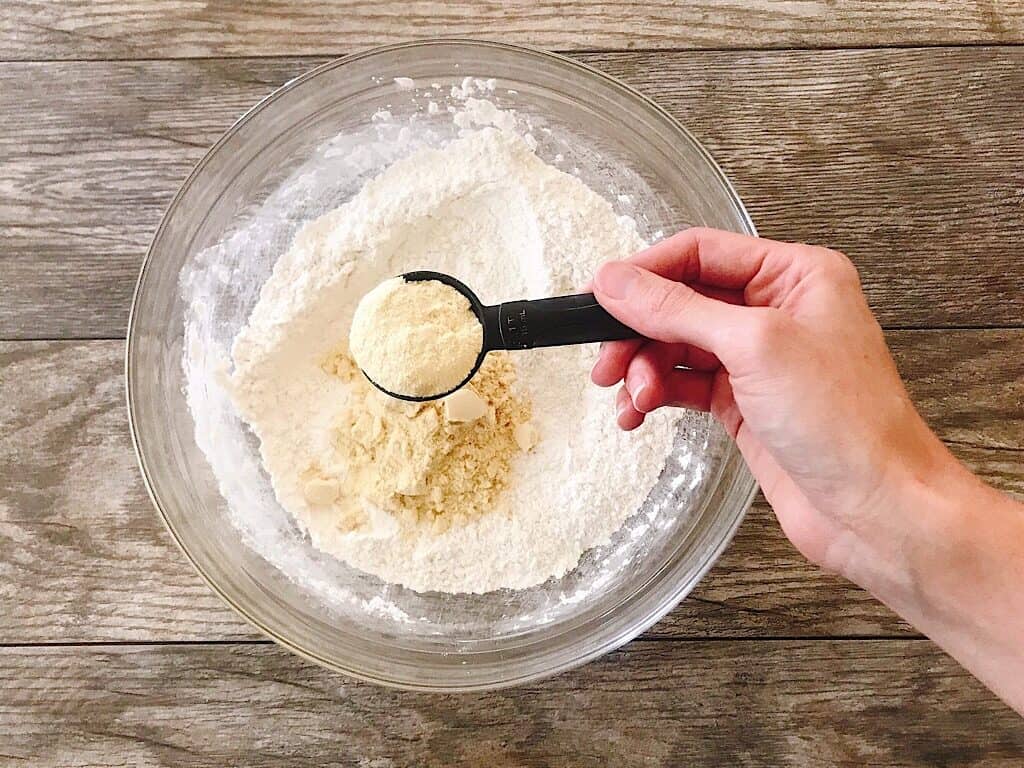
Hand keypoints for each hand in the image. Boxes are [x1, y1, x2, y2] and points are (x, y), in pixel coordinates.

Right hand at [590, 227, 950, 573]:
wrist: (875, 509)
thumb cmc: (848, 423)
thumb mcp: (754, 346)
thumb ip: (678, 309)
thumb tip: (617, 282)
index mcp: (795, 275)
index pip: (701, 253)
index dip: (646, 272)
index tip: (599, 296)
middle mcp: (777, 311)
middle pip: (682, 301)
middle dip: (639, 331)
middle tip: (606, 360)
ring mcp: (760, 359)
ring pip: (677, 346)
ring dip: (644, 370)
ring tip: (634, 397)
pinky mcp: (745, 403)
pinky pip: (684, 385)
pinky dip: (656, 396)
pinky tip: (640, 412)